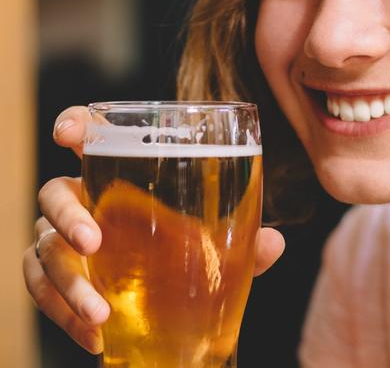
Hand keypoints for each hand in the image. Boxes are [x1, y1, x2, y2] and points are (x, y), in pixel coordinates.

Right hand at [22, 106, 284, 353]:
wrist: (165, 303)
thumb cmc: (184, 256)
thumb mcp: (216, 248)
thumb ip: (243, 243)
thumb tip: (275, 242)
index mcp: (120, 180)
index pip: (90, 141)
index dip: (74, 126)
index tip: (68, 132)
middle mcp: (85, 204)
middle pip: (54, 194)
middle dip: (67, 214)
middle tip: (94, 242)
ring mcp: (64, 243)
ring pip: (41, 250)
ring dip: (66, 281)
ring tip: (101, 312)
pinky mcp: (56, 280)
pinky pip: (41, 292)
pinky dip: (64, 315)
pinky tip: (97, 337)